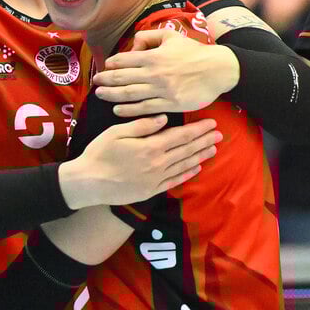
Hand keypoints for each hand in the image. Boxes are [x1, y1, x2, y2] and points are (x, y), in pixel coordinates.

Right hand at [59, 116, 220, 208]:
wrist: (89, 182)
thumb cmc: (99, 153)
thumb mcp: (116, 132)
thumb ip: (142, 125)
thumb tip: (164, 118)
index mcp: (151, 146)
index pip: (180, 136)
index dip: (197, 129)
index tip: (211, 123)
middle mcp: (158, 163)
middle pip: (186, 150)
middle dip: (204, 141)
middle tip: (219, 135)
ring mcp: (157, 179)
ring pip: (184, 165)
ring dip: (200, 156)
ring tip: (213, 149)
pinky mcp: (152, 190)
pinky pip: (175, 181)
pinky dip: (188, 173)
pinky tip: (196, 168)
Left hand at [92, 29, 238, 116]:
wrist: (219, 69)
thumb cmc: (194, 52)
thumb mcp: (171, 36)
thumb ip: (149, 36)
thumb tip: (133, 45)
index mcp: (153, 57)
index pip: (124, 60)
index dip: (111, 64)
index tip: (105, 67)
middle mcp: (154, 74)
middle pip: (121, 79)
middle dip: (105, 80)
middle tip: (95, 82)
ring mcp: (161, 90)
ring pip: (129, 94)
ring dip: (111, 95)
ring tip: (100, 95)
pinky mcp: (170, 104)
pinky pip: (144, 108)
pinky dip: (128, 110)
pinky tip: (117, 110)